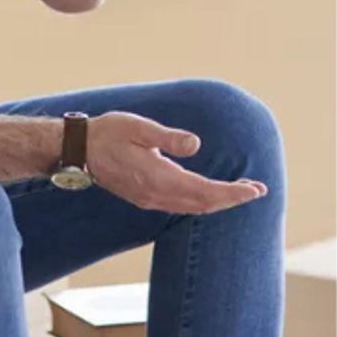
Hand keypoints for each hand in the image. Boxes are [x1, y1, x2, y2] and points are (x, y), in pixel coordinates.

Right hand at [85, 111, 267, 214]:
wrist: (78, 150)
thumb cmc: (109, 133)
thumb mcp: (139, 127)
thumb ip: (168, 137)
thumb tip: (195, 144)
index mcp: (158, 177)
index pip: (204, 190)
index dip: (232, 192)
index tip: (255, 189)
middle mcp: (156, 194)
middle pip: (203, 204)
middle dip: (232, 199)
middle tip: (258, 191)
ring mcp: (150, 199)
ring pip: (192, 208)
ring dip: (218, 203)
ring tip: (241, 193)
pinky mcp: (145, 198)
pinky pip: (181, 207)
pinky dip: (202, 204)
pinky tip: (210, 197)